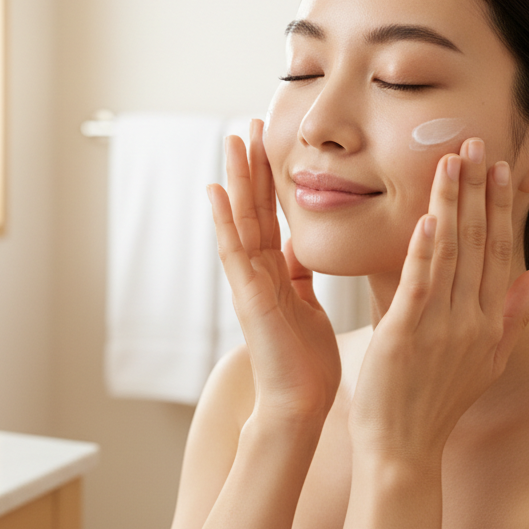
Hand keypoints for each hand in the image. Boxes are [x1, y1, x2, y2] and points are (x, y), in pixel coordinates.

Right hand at [207, 120, 340, 423]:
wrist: (300, 405)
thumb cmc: (308, 364)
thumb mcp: (311, 306)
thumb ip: (303, 276)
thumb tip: (303, 249)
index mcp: (276, 272)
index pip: (272, 215)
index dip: (271, 179)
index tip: (272, 142)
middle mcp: (258, 271)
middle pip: (253, 208)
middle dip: (251, 166)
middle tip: (249, 124)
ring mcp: (248, 282)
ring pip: (240, 220)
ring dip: (235, 179)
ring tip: (232, 140)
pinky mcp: (247, 297)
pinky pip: (233, 251)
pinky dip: (224, 221)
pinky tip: (217, 191)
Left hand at [348, 138, 528, 462]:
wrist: (404, 449)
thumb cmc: (433, 404)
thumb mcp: (485, 362)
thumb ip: (510, 316)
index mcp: (488, 323)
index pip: (498, 252)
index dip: (500, 207)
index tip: (500, 168)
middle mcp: (471, 320)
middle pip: (480, 243)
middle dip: (479, 190)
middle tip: (478, 143)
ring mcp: (440, 326)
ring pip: (451, 252)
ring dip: (453, 204)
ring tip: (453, 161)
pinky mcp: (406, 333)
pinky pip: (420, 283)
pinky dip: (425, 248)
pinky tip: (428, 216)